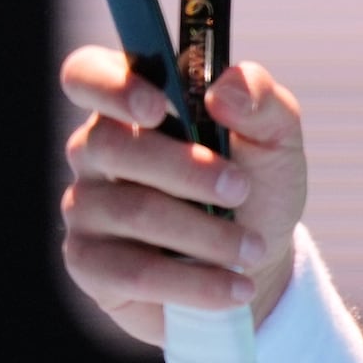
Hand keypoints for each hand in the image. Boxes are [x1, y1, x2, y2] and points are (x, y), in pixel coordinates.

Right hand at [57, 48, 313, 344]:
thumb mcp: (276, 140)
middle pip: (113, 145)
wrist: (255, 264)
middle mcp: (96, 151)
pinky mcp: (89, 263)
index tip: (157, 109)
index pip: (86, 75)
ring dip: (205, 232)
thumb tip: (224, 89)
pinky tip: (235, 288)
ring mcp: (86, 207)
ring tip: (252, 248)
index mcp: (133, 106)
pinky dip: (194, 282)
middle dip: (187, 169)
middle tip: (241, 190)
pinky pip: (131, 272)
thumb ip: (260, 101)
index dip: (110, 85)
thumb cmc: (256, 188)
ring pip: (131, 210)